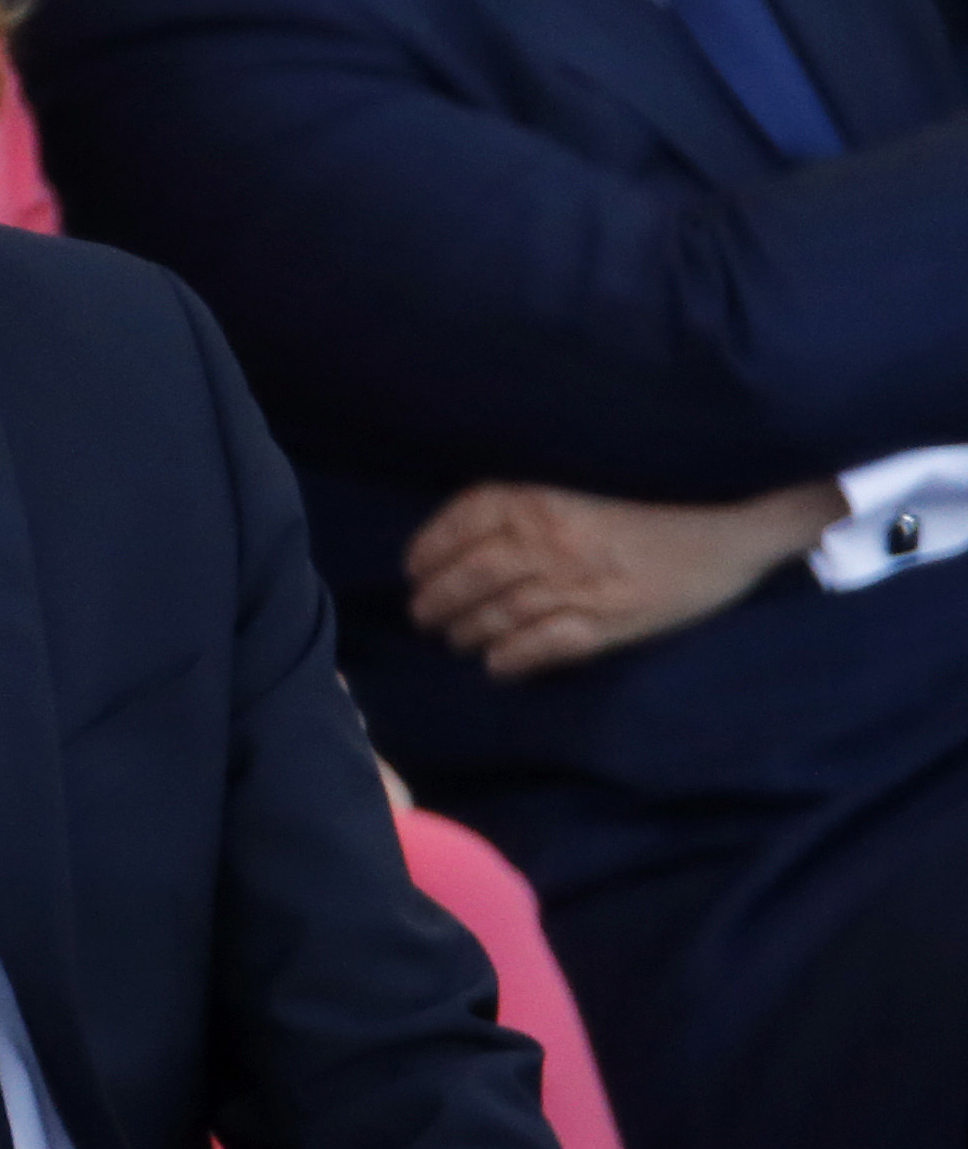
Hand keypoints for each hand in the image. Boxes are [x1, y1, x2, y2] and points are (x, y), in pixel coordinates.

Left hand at [404, 479, 841, 679]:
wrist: (734, 524)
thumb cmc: (659, 498)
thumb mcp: (583, 483)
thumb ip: (530, 503)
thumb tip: (471, 530)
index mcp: (541, 499)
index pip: (462, 523)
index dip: (428, 550)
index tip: (413, 568)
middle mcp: (549, 541)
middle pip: (470, 576)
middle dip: (436, 600)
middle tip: (422, 615)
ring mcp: (577, 584)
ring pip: (499, 615)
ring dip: (466, 632)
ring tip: (454, 639)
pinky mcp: (608, 622)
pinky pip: (544, 647)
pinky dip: (512, 659)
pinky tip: (497, 665)